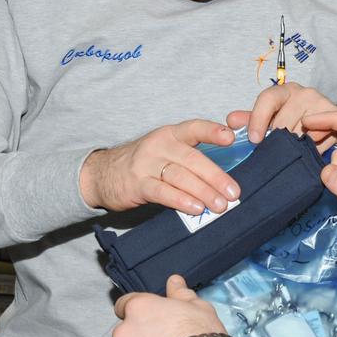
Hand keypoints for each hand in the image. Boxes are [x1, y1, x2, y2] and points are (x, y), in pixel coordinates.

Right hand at [80, 120, 238, 213]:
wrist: (103, 173)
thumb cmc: (145, 164)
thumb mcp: (166, 151)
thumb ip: (192, 159)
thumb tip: (226, 179)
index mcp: (171, 134)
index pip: (194, 128)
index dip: (212, 131)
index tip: (231, 138)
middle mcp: (159, 145)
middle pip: (192, 159)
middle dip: (215, 176)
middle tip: (234, 192)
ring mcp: (146, 164)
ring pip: (180, 176)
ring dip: (203, 191)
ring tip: (219, 205)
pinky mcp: (137, 184)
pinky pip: (162, 192)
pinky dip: (180, 200)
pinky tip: (195, 208)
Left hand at [227, 83, 336, 152]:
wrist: (332, 124)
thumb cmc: (296, 121)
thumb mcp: (273, 120)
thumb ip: (252, 120)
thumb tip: (231, 120)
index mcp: (284, 91)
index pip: (268, 98)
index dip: (258, 119)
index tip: (254, 140)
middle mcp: (304, 93)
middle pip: (283, 122)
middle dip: (277, 142)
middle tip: (276, 153)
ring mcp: (322, 104)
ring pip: (300, 135)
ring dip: (294, 149)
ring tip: (294, 152)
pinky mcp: (336, 118)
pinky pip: (318, 141)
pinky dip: (311, 150)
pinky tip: (310, 151)